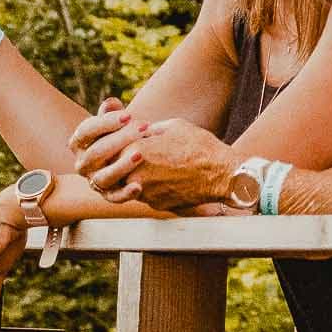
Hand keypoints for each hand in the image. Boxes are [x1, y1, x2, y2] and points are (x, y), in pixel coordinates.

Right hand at [68, 96, 138, 192]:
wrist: (127, 156)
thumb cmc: (119, 134)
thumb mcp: (114, 122)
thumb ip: (111, 113)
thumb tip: (111, 103)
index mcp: (78, 143)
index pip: (86, 131)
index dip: (106, 122)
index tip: (128, 115)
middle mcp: (82, 164)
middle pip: (96, 153)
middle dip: (120, 139)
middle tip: (144, 127)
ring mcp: (94, 181)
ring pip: (103, 177)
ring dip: (121, 166)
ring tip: (140, 153)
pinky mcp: (109, 195)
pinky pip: (115, 197)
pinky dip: (126, 194)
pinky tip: (139, 186)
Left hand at [81, 116, 234, 209]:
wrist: (221, 174)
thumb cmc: (200, 146)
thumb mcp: (173, 126)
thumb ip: (150, 129)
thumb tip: (139, 130)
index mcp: (136, 150)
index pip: (109, 147)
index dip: (112, 142)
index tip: (116, 138)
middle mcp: (136, 174)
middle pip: (111, 170)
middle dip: (115, 162)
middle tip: (120, 155)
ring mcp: (145, 192)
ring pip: (122, 185)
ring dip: (127, 176)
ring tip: (138, 166)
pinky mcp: (155, 204)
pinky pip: (141, 194)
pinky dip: (144, 186)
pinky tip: (156, 177)